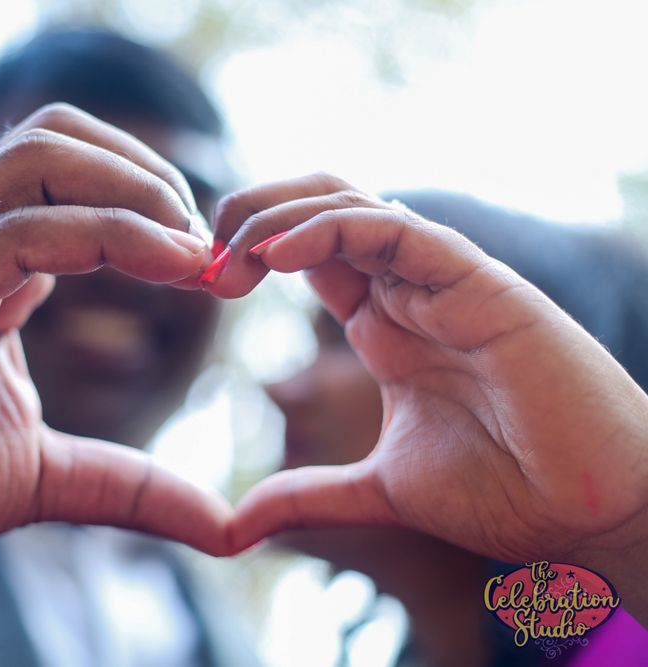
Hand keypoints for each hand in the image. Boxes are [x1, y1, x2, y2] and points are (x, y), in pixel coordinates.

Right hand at [0, 104, 229, 584]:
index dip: (156, 206)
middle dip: (152, 177)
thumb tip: (224, 525)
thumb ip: (131, 485)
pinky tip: (167, 263)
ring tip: (192, 253)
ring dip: (136, 189)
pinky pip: (12, 233)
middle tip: (206, 251)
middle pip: (60, 141)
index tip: (216, 270)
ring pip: (38, 160)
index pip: (75, 179)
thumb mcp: (46, 478)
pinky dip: (104, 234)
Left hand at [205, 173, 647, 621]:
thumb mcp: (379, 491)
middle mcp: (410, 291)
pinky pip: (395, 227)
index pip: (309, 252)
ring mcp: (443, 281)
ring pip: (351, 202)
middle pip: (320, 210)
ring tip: (232, 250)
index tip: (204, 282)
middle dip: (254, 214)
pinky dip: (333, 227)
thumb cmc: (507, 494)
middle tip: (204, 254)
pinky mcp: (478, 282)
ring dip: (280, 214)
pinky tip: (281, 256)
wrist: (590, 517)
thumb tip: (237, 526)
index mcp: (386, 325)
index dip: (250, 252)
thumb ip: (309, 495)